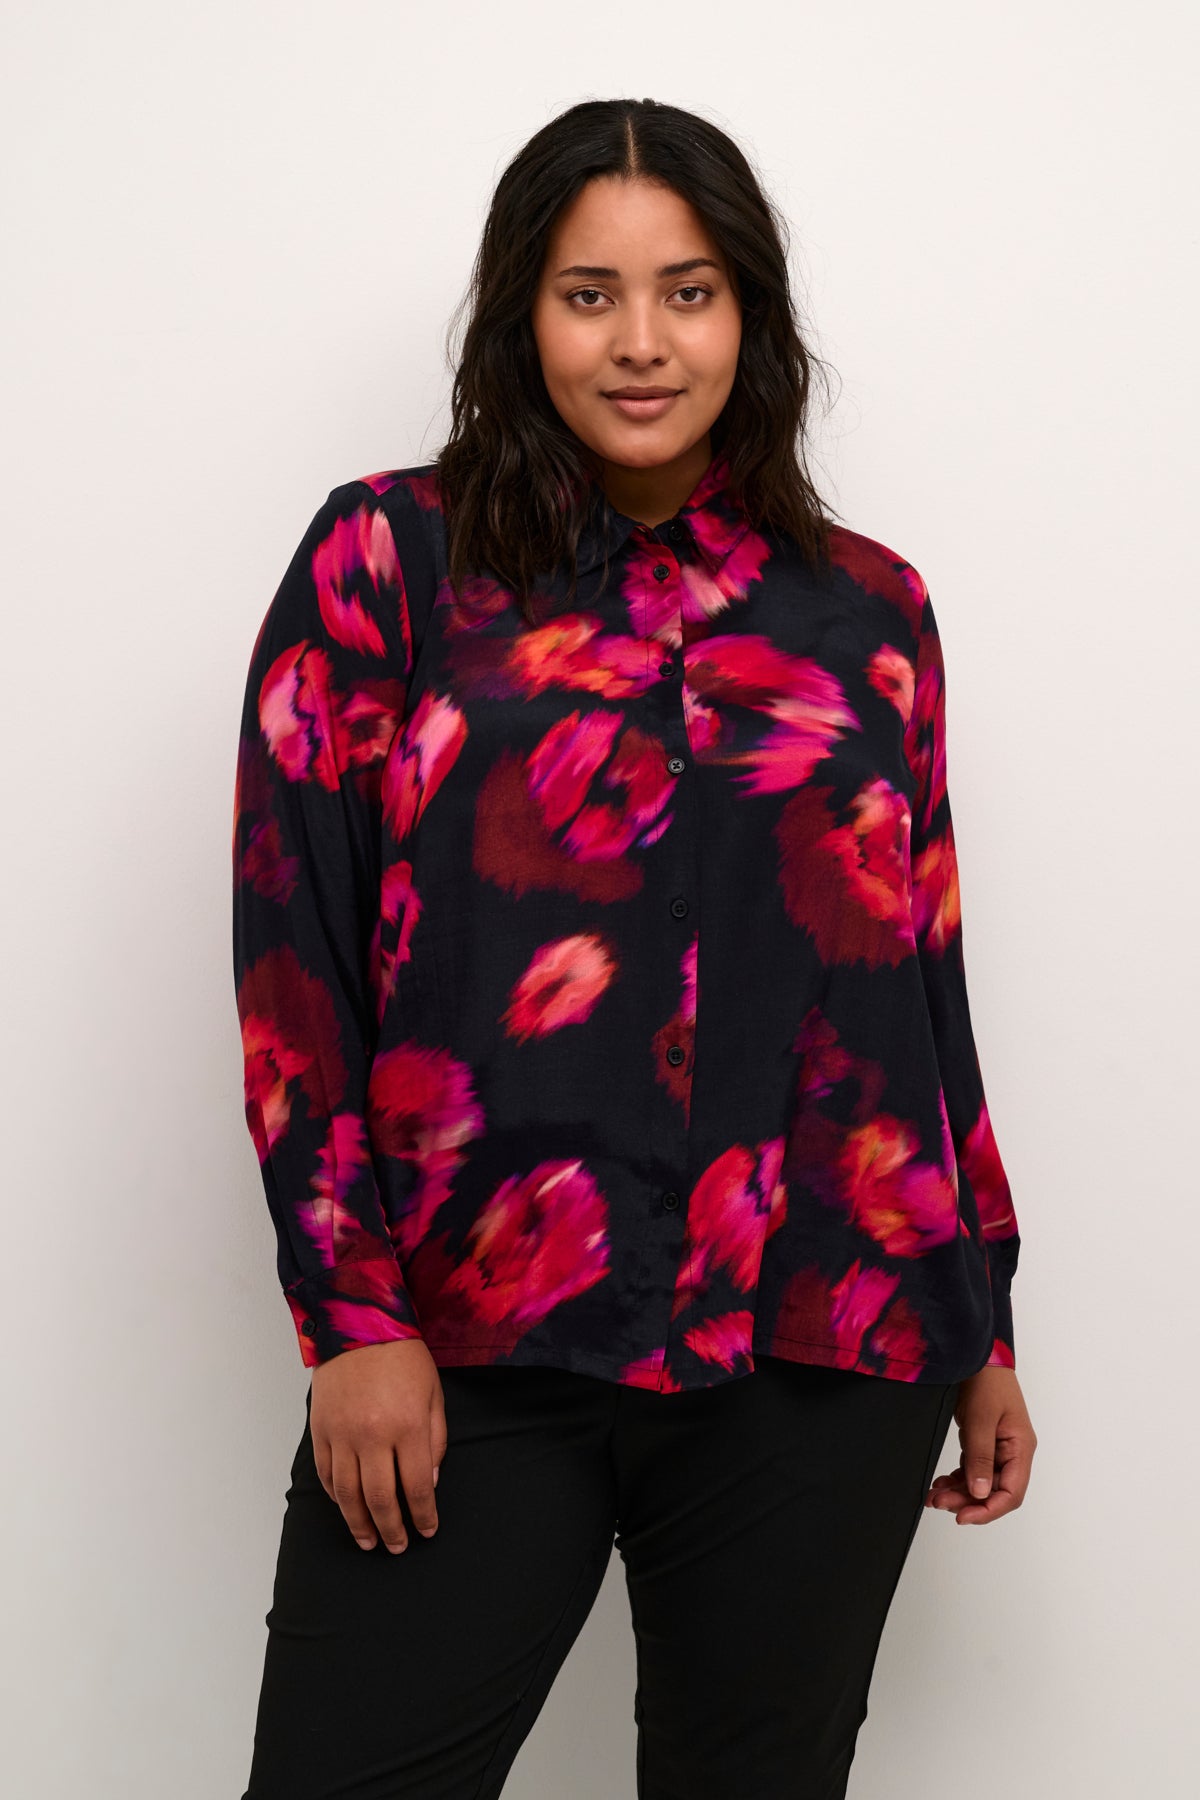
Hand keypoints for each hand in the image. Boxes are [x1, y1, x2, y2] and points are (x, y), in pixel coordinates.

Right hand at [310, 1338, 447, 1552]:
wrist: (358, 1324)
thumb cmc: (404, 1357)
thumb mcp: (434, 1394)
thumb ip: (435, 1440)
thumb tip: (429, 1483)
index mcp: (407, 1426)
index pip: (416, 1486)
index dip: (423, 1515)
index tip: (427, 1530)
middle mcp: (373, 1435)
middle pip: (380, 1499)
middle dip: (391, 1529)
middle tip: (398, 1547)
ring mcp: (342, 1434)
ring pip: (348, 1494)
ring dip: (359, 1523)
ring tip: (369, 1542)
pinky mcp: (320, 1430)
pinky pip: (327, 1474)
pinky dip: (336, 1497)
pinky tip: (346, 1508)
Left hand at [926, 1365, 1035, 1524]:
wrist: (976, 1355)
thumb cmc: (986, 1380)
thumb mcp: (981, 1418)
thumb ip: (980, 1456)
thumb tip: (980, 1493)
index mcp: (1020, 1448)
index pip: (1011, 1493)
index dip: (989, 1510)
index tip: (963, 1517)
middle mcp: (1012, 1452)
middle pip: (995, 1491)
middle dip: (967, 1502)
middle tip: (939, 1502)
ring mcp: (997, 1448)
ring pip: (981, 1483)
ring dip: (959, 1493)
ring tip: (935, 1496)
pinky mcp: (982, 1442)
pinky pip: (972, 1470)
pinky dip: (957, 1479)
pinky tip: (941, 1483)